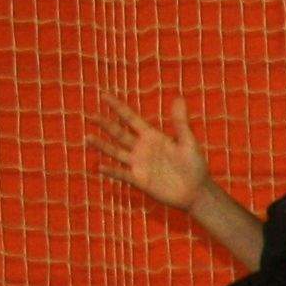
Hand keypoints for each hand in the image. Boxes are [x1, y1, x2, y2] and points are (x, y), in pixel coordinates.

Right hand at [93, 96, 213, 211]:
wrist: (197, 191)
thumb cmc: (195, 166)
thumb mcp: (188, 141)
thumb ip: (180, 122)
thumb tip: (178, 98)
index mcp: (152, 136)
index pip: (130, 118)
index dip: (117, 107)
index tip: (103, 95)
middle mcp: (142, 148)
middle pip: (119, 133)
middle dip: (105, 124)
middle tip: (90, 115)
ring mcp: (139, 164)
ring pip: (116, 152)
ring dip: (102, 145)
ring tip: (87, 138)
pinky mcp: (140, 180)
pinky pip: (122, 174)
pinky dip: (111, 171)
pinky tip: (99, 166)